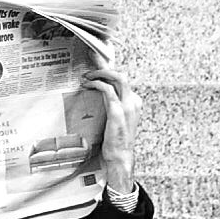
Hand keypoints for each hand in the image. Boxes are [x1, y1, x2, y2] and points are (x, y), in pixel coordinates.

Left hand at [80, 68, 141, 193]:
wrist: (120, 156)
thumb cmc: (114, 137)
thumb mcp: (114, 116)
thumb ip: (109, 103)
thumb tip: (96, 90)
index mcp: (133, 102)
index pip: (121, 79)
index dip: (108, 68)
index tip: (95, 62)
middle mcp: (133, 102)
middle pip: (121, 75)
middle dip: (103, 65)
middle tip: (88, 64)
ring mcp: (127, 107)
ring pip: (118, 78)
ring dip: (100, 73)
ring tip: (86, 75)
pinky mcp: (117, 112)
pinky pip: (108, 90)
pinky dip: (96, 84)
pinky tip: (87, 85)